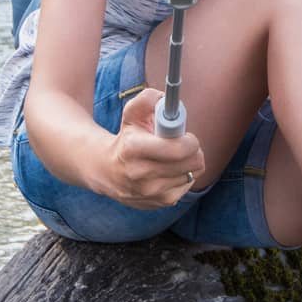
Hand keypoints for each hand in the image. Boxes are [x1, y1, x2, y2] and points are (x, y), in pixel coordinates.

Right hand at [101, 88, 205, 209]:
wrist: (108, 172)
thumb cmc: (127, 138)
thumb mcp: (131, 114)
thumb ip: (148, 99)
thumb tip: (167, 100)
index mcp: (133, 149)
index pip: (178, 148)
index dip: (189, 139)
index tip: (184, 134)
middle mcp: (141, 174)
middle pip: (192, 161)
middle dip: (193, 148)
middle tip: (183, 143)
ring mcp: (152, 192)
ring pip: (193, 172)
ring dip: (190, 162)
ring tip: (175, 156)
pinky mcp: (161, 202)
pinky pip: (189, 184)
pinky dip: (184, 175)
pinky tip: (171, 169)